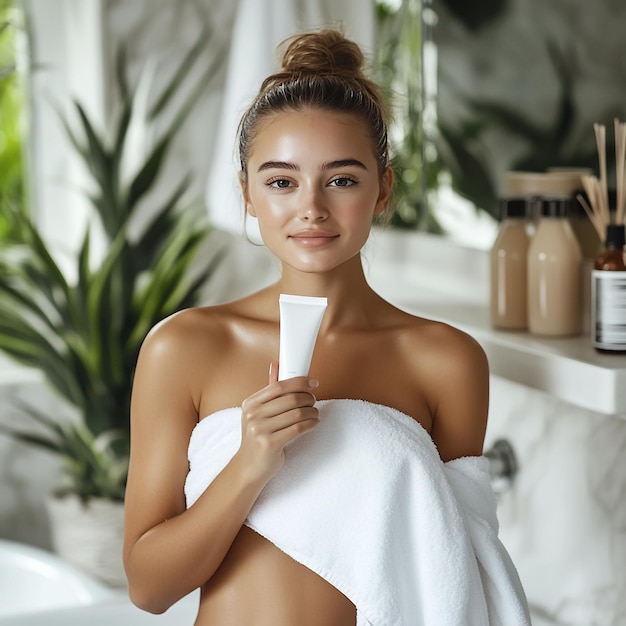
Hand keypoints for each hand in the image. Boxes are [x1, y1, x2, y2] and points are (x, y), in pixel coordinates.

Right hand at [236, 361, 318, 483]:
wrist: (249, 467)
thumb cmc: (258, 437)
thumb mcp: (259, 413)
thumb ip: (270, 391)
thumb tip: (276, 364)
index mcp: (250, 404)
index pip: (279, 386)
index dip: (299, 382)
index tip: (313, 382)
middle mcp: (252, 415)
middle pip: (290, 399)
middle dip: (308, 398)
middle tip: (314, 401)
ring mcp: (259, 430)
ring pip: (296, 414)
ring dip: (312, 412)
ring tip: (315, 414)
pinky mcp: (270, 444)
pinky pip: (298, 429)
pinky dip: (311, 424)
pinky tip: (314, 423)